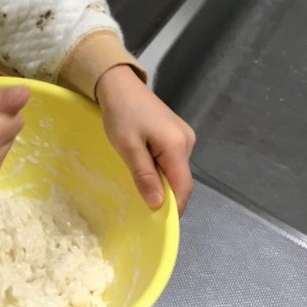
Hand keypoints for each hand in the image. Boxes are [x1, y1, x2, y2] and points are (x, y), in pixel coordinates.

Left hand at [95, 65, 194, 214]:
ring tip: (142, 186)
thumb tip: (159, 205)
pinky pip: (172, 159)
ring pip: (177, 170)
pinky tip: (145, 168)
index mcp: (177, 145)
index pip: (183, 187)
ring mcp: (183, 136)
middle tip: (145, 206)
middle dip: (167, 195)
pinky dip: (161, 168)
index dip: (174, 208)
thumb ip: (144, 176)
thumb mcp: (128, 147)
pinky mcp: (176, 133)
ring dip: (162, 181)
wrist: (119, 84)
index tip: (159, 222)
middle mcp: (186, 141)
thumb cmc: (121, 114)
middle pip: (182, 180)